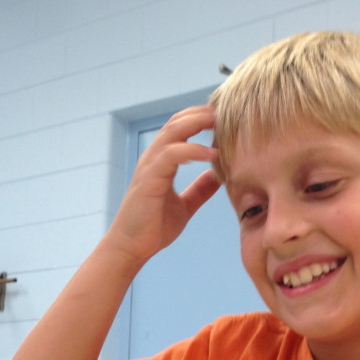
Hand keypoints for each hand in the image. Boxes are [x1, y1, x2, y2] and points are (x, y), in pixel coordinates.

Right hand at [106, 106, 221, 266]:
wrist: (131, 248)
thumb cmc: (152, 228)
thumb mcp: (184, 205)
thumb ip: (200, 190)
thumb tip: (218, 176)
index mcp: (161, 162)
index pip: (180, 128)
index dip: (201, 118)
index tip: (226, 118)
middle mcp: (153, 158)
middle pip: (177, 121)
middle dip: (202, 113)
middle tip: (228, 111)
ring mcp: (150, 167)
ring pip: (173, 131)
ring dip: (198, 123)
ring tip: (220, 123)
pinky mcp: (149, 180)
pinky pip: (171, 155)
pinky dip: (193, 151)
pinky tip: (211, 155)